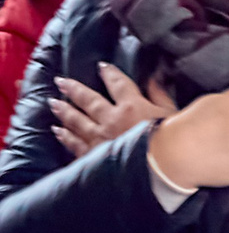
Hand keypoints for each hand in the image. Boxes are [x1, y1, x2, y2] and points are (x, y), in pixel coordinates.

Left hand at [51, 64, 176, 158]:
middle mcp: (111, 119)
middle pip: (89, 101)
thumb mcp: (171, 112)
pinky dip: (65, 137)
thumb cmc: (172, 138)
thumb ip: (160, 95)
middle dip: (74, 90)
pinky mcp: (93, 155)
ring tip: (53, 103)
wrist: (162, 165)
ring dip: (64, 111)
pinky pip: (75, 144)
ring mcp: (99, 138)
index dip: (110, 74)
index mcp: (131, 106)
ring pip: (77, 121)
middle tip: (60, 81)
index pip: (118, 84)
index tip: (102, 66)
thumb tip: (154, 79)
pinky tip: (58, 131)